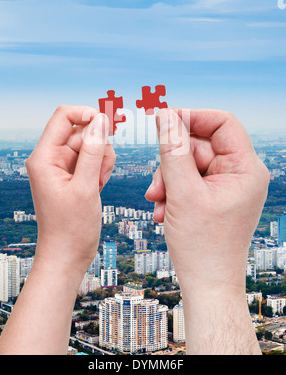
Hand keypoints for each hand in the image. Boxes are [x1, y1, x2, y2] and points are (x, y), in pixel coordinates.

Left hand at [26, 105, 115, 280]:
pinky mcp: (73, 175)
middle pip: (81, 131)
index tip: (107, 124)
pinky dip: (101, 169)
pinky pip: (92, 159)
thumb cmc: (70, 229)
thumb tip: (101, 120)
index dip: (87, 114)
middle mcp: (51, 158)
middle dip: (98, 146)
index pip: (63, 116)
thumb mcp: (86, 187)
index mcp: (44, 157)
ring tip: (98, 183)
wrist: (67, 256)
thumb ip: (94, 151)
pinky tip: (98, 186)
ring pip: (91, 145)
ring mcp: (62, 167)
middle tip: (99, 172)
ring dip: (102, 159)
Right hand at [145, 108, 268, 353]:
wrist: (207, 285)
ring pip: (190, 163)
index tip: (163, 120)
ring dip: (169, 180)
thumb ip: (172, 149)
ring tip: (159, 205)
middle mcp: (241, 174)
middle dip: (172, 163)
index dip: (192, 118)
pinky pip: (190, 179)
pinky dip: (174, 191)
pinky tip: (165, 211)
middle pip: (200, 145)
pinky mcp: (215, 196)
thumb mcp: (182, 192)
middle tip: (155, 187)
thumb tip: (165, 115)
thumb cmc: (202, 246)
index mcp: (245, 169)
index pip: (222, 123)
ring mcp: (228, 186)